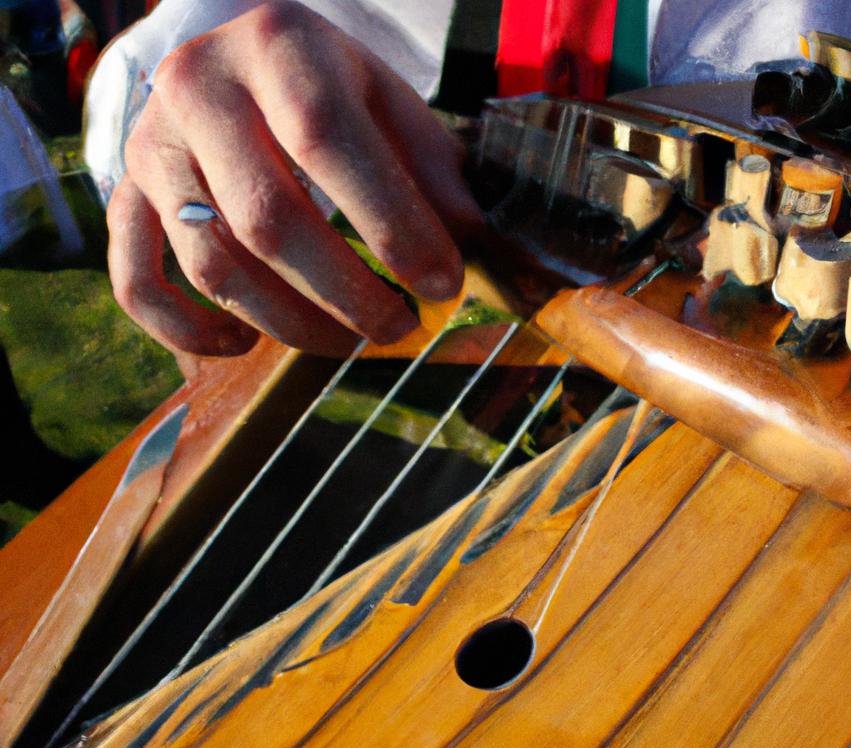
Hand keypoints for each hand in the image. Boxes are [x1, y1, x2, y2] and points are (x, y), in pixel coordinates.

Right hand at [107, 1, 480, 358]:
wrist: (241, 59)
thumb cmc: (329, 89)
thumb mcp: (389, 103)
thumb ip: (431, 168)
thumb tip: (469, 246)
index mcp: (278, 46)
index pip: (329, 143)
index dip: (392, 227)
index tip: (442, 285)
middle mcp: (200, 88)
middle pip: (268, 218)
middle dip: (345, 293)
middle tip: (397, 328)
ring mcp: (153, 146)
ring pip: (213, 264)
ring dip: (289, 323)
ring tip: (348, 341)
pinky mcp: (129, 194)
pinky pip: (137, 281)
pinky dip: (187, 329)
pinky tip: (245, 344)